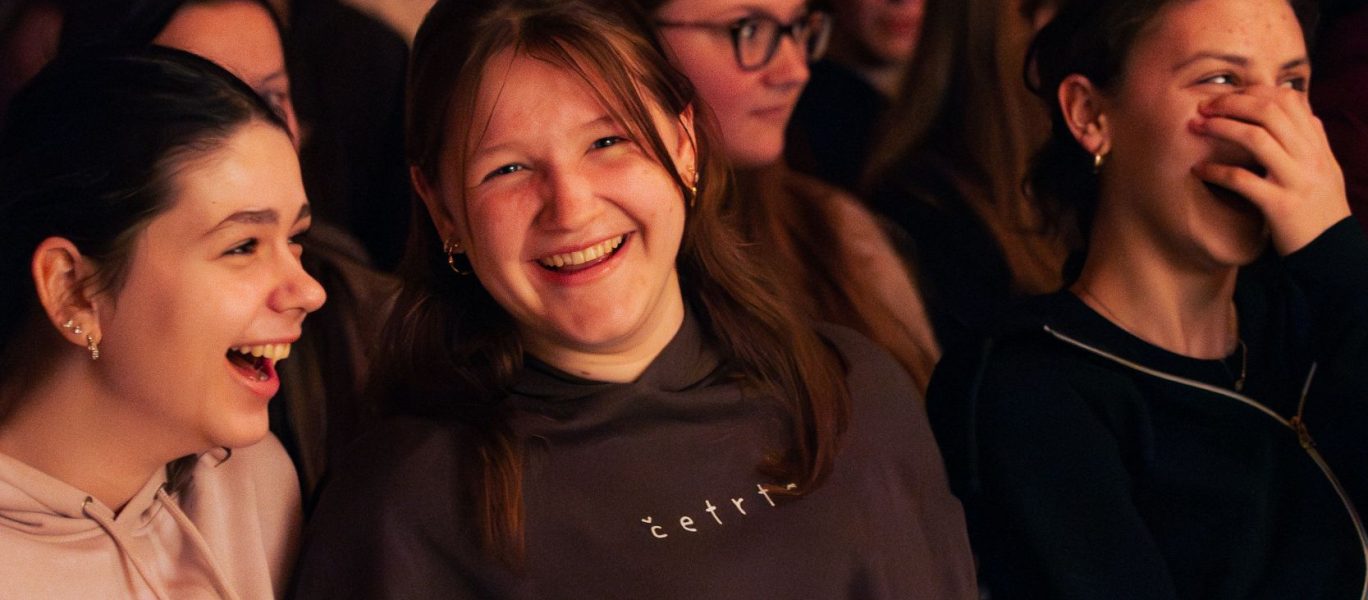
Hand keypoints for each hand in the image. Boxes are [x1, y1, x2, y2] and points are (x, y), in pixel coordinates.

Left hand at [1189, 85, 1349, 254]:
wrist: (1332, 253)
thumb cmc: (1322, 211)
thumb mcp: (1327, 171)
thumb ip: (1315, 142)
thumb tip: (1307, 113)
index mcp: (1318, 147)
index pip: (1289, 100)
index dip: (1255, 91)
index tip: (1228, 95)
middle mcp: (1310, 158)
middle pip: (1269, 111)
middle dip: (1231, 103)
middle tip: (1204, 107)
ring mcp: (1296, 181)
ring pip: (1256, 138)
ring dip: (1221, 128)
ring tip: (1197, 127)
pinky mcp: (1280, 206)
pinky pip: (1243, 180)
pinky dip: (1217, 171)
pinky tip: (1199, 169)